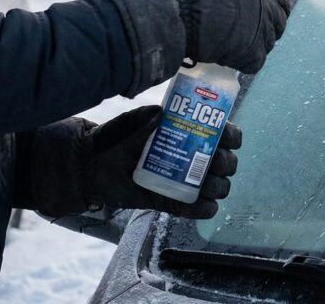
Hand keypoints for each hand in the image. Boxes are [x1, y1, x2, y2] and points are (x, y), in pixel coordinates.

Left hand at [87, 106, 241, 218]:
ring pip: (219, 187)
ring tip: (204, 184)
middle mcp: (195, 157)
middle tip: (212, 161)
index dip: (232, 137)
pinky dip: (206, 208)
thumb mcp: (136, 120)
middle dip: (226, 163)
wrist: (92, 164)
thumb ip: (151, 115)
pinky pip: (200, 209)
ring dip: (218, 186)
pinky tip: (202, 203)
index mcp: (192, 134)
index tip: (226, 138)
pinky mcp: (174, 202)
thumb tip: (165, 114)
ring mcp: (187, 181)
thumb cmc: (117, 136)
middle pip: (228, 163)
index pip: (227, 135)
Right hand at [168, 0, 290, 73]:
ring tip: (230, 44)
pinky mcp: (255, 55)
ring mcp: (264, 33)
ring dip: (253, 46)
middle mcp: (269, 9)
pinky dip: (242, 63)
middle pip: (279, 25)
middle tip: (249, 34)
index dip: (275, 10)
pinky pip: (254, 63)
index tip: (267, 16)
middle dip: (266, 30)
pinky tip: (227, 56)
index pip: (282, 2)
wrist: (186, 15)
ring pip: (267, 45)